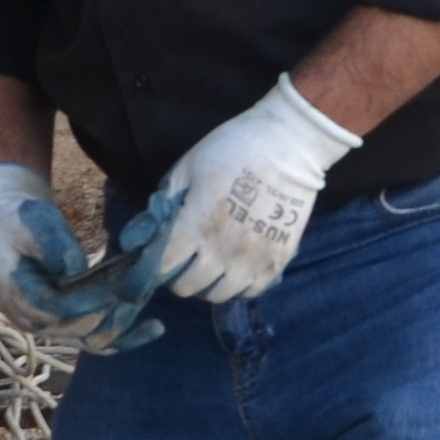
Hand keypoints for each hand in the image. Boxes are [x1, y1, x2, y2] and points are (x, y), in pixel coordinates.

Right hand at [25, 193, 175, 354]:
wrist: (6, 234)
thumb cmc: (17, 223)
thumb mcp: (29, 221)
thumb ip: (50, 242)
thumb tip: (74, 267)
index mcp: (16, 295)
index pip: (57, 308)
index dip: (89, 298)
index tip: (117, 281)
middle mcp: (34, 321)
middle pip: (80, 326)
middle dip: (113, 306)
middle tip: (142, 282)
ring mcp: (52, 329)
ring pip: (93, 338)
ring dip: (125, 319)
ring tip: (148, 293)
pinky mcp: (68, 328)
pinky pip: (99, 342)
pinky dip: (129, 337)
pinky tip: (156, 328)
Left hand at [151, 76, 359, 303]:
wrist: (289, 144)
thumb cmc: (233, 148)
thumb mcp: (189, 165)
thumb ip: (167, 199)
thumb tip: (150, 226)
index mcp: (196, 224)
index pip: (164, 266)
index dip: (154, 266)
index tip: (157, 259)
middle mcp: (222, 250)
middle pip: (190, 287)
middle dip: (180, 277)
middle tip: (185, 262)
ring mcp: (252, 258)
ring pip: (221, 294)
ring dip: (210, 285)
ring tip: (211, 268)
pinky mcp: (278, 259)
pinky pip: (253, 290)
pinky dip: (240, 285)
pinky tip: (238, 267)